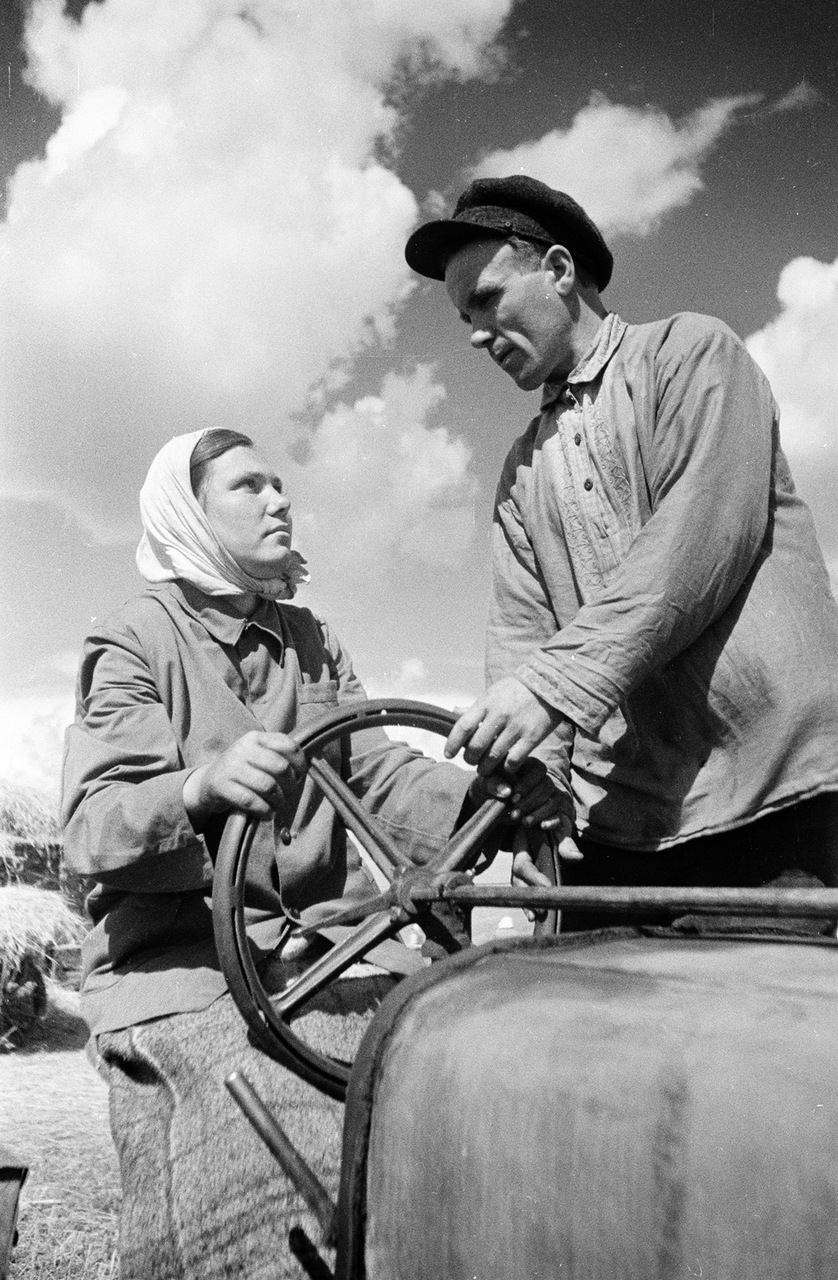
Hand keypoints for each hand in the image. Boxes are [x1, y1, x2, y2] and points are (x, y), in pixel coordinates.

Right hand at [183, 731, 305, 821]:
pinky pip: (250, 800)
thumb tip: (304, 771)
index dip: (300, 763)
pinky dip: (263, 810)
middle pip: (280, 767)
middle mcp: (243, 748)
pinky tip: (266, 813)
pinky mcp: (220, 785)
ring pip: (267, 785)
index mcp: (255, 738)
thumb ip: (278, 756)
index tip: (300, 776)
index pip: (287, 745)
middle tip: (289, 795)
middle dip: (291, 785)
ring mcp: (230, 766)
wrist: (206, 782)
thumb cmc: (241, 770)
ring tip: (278, 805)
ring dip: (278, 800)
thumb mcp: (257, 756)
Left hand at [445, 677, 565, 773]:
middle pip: (476, 747)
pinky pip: (513, 761)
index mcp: (487, 703)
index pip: (463, 726)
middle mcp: (499, 715)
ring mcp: (516, 727)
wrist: (549, 684)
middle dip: (470, 759)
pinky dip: (507, 768)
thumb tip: (453, 712)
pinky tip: (506, 765)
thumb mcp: (493, 693)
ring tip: (486, 768)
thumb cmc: (516, 690)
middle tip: (472, 761)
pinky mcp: (532, 737)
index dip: (453, 743)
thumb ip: (474, 707)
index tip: (448, 754)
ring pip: (493, 758)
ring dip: (486, 768)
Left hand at [468, 757, 570, 830]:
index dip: (527, 783)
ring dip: (539, 812)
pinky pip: (558, 814)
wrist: (491, 802)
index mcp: (528, 765)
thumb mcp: (486, 783)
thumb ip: (493, 784)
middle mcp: (542, 778)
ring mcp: (548, 795)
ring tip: (523, 822)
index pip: (538, 769)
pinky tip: (542, 826)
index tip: (512, 797)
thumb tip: (506, 791)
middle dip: (531, 801)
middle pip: (547, 785)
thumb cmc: (490, 787)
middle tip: (514, 813)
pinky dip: (552, 820)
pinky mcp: (550, 811)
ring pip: (554, 800)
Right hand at [511, 824, 582, 921]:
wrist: (546, 820)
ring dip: (527, 903)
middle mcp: (518, 860)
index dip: (533, 877)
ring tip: (536, 916)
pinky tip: (533, 916)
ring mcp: (521, 870)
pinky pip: (524, 892)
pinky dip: (528, 905)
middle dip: (530, 894)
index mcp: (522, 846)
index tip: (548, 886)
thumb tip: (578, 857)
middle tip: (543, 906)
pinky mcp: (526, 879)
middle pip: (518, 880)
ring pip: (519, 888)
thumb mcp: (559, 831)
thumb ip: (566, 844)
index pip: (523, 865)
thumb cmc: (552, 825)